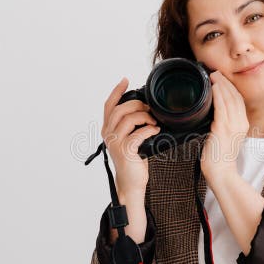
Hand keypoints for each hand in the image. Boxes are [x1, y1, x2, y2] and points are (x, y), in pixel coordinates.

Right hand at [101, 77, 160, 196]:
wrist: (131, 183)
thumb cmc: (133, 160)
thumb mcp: (129, 139)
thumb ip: (131, 125)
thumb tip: (146, 109)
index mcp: (107, 129)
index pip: (109, 105)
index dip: (116, 91)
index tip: (125, 80)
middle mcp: (108, 134)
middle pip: (120, 109)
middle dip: (137, 104)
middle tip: (149, 108)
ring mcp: (115, 142)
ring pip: (128, 119)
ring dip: (144, 116)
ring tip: (154, 121)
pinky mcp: (125, 150)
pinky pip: (138, 134)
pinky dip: (149, 129)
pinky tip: (155, 130)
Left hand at [201, 71, 248, 184]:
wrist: (220, 172)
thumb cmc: (220, 157)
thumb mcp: (226, 137)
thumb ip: (224, 123)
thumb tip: (214, 112)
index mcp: (243, 125)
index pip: (239, 101)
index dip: (232, 87)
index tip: (222, 79)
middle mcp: (241, 124)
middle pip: (236, 97)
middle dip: (226, 82)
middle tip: (216, 72)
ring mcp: (233, 126)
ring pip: (229, 99)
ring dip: (221, 85)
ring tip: (213, 76)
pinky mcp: (223, 128)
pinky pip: (221, 107)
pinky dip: (217, 95)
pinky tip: (212, 88)